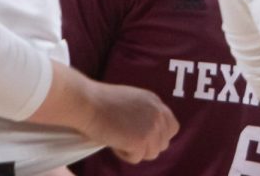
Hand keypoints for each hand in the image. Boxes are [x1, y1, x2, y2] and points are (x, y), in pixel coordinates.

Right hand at [29, 62, 178, 161]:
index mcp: (156, 103)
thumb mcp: (131, 102)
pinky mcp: (141, 140)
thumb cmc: (100, 102)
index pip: (172, 127)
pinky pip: (137, 158)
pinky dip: (124, 155)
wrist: (88, 102)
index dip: (158, 137)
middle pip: (164, 143)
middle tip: (126, 141)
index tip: (142, 139)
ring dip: (135, 151)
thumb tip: (147, 135)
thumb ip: (144, 114)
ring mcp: (152, 127)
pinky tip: (114, 142)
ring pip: (152, 153)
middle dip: (147, 146)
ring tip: (119, 139)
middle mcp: (158, 114)